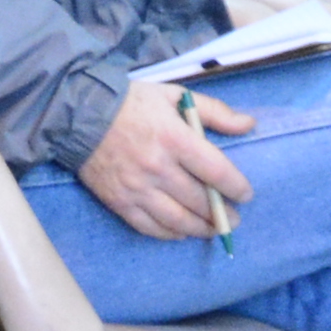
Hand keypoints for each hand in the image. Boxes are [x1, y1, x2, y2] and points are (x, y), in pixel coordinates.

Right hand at [77, 75, 256, 243]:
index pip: (216, 172)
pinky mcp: (120, 202)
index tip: (245, 195)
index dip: (236, 187)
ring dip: (200, 229)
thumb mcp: (175, 95)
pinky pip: (150, 227)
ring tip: (213, 229)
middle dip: (222, 214)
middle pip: (199, 201)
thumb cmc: (133, 103)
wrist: (81, 115)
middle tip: (233, 218)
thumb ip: (214, 111)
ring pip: (177, 220)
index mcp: (175, 139)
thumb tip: (249, 124)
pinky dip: (170, 234)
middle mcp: (158, 168)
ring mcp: (137, 189)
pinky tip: (182, 232)